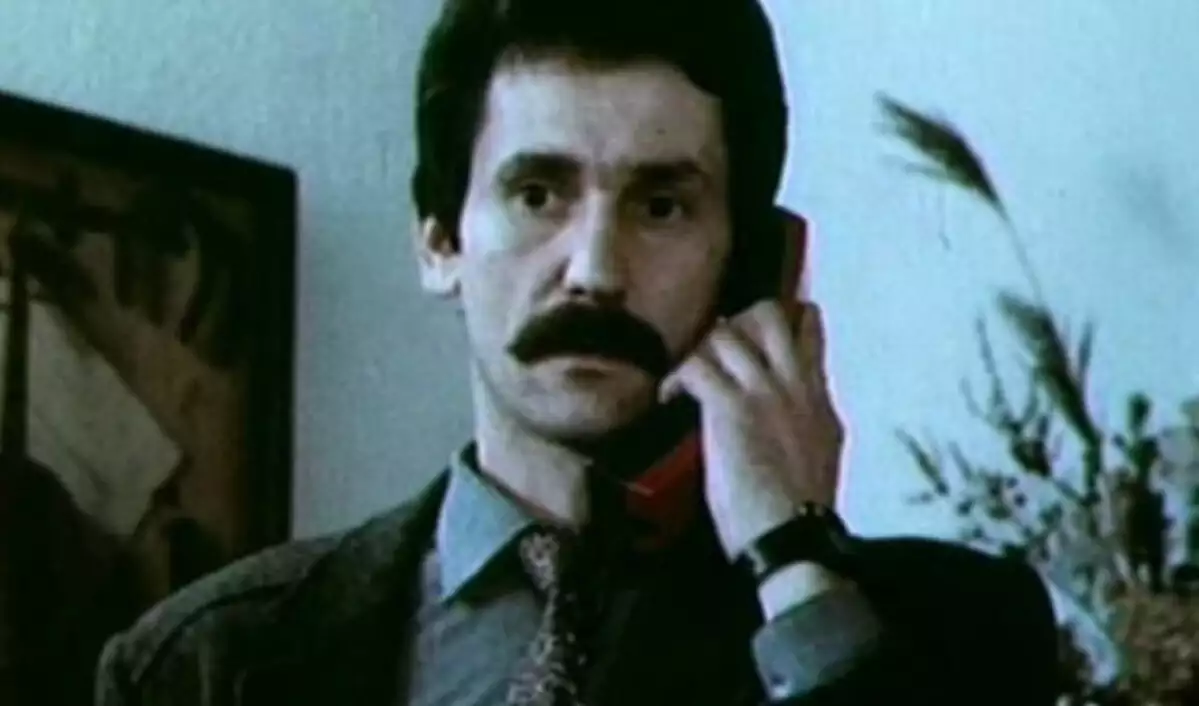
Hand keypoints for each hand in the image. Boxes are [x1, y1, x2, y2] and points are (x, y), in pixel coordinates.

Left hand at [659, 300, 843, 559]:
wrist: (792, 534)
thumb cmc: (801, 510)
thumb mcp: (820, 452)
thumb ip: (804, 421)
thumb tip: (786, 414)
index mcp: (817, 397)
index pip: (808, 328)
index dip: (778, 317)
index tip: (751, 333)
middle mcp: (794, 383)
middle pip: (769, 313)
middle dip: (737, 319)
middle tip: (715, 348)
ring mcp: (763, 391)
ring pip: (727, 332)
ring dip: (701, 351)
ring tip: (689, 377)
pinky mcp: (731, 407)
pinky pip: (695, 367)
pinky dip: (676, 379)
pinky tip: (667, 398)